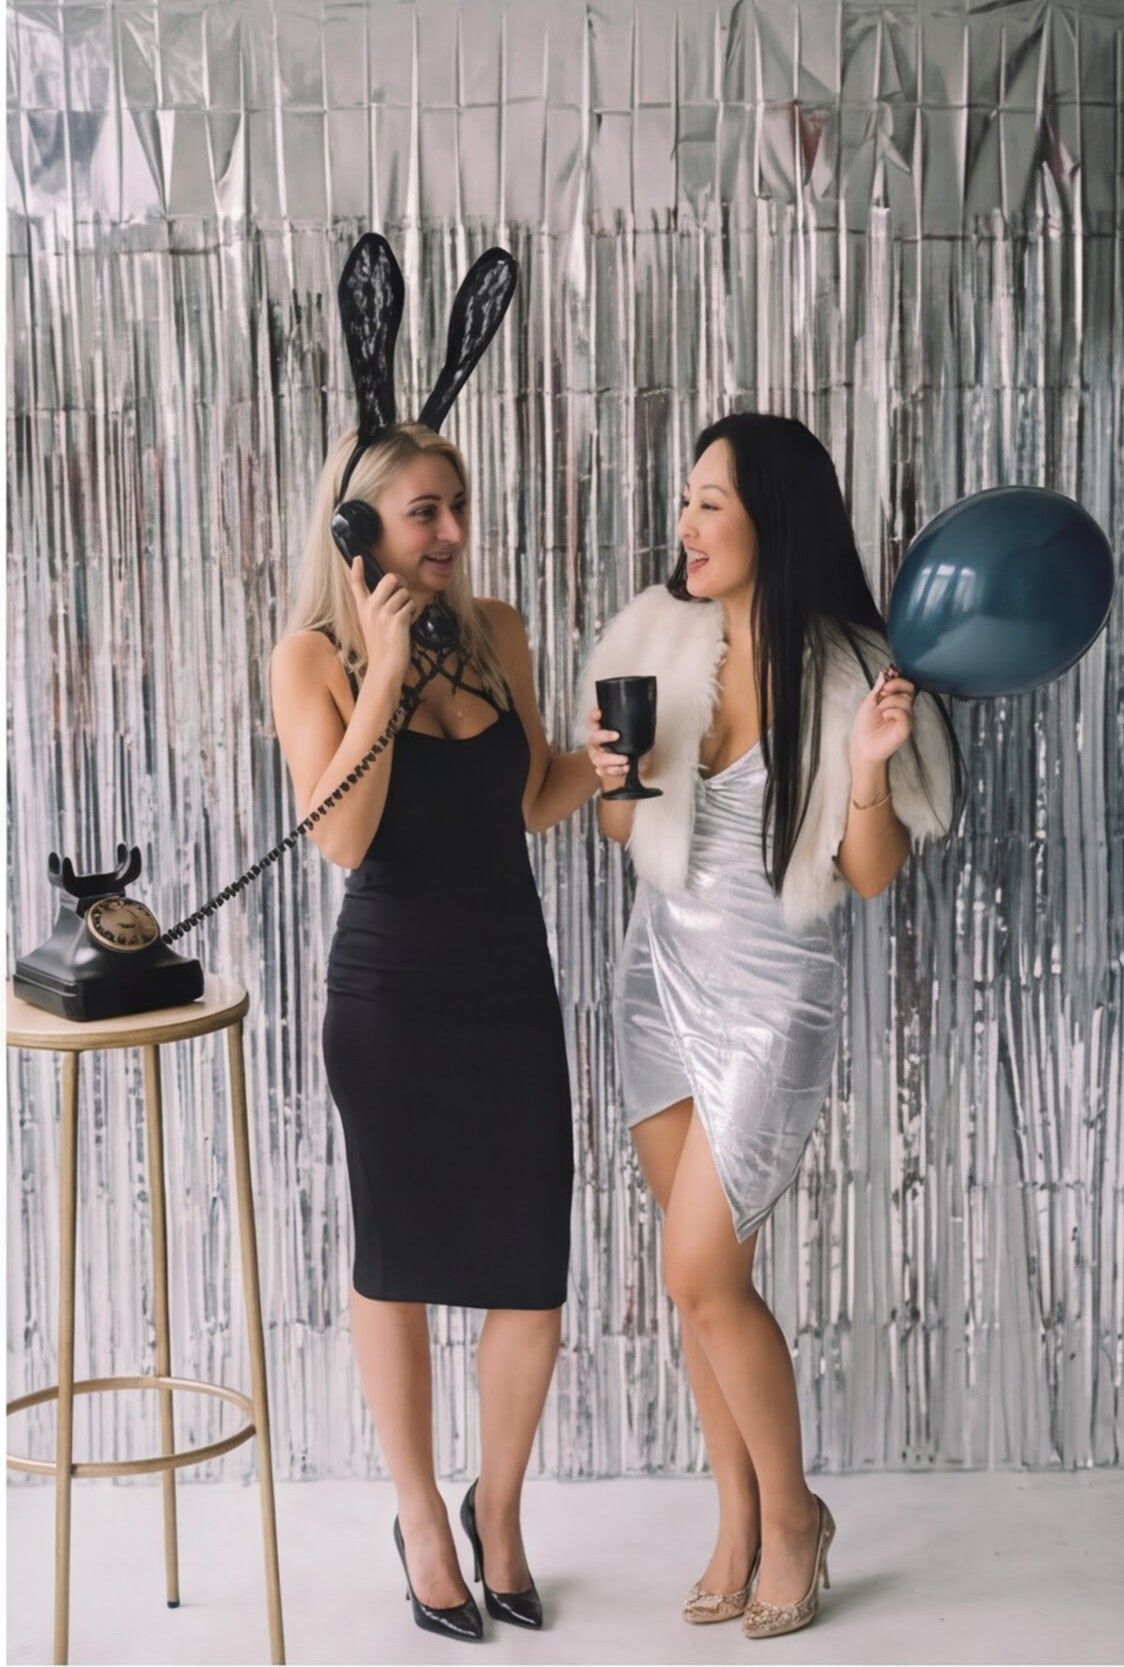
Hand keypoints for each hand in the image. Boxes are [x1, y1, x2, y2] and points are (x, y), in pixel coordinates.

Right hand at [347, 558, 415, 684]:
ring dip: (408, 604)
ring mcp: (383, 613)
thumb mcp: (373, 626)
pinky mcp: (397, 619)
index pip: (356, 584)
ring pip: (404, 593)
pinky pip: (411, 605)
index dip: (357, 569)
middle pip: (390, 578)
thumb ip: (379, 609)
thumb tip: (396, 593)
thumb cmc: (382, 649)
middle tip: (402, 596)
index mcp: (363, 609)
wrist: (384, 668)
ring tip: (402, 620)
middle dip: (401, 584)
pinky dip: (413, 613)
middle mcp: (371, 608)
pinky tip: (406, 625)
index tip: (358, 557)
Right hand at [585, 707, 652, 791]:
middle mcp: (597, 744)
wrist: (635, 768)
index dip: (593, 716)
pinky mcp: (602, 770)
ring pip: (598, 758)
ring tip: (625, 759)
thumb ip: (636, 730)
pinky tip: (625, 768)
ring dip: (612, 758)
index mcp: (602, 732)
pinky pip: (605, 771)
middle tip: (617, 735)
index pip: (593, 721)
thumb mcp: (636, 737)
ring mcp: (598, 757)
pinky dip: (615, 770)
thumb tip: (645, 722)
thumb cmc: (633, 749)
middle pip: (593, 738)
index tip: (599, 713)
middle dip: (603, 735)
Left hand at [849, 663, 915, 768]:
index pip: (905, 684)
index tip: (883, 685)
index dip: (896, 680)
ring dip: (889, 703)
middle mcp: (903, 708)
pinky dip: (893, 712)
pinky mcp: (906, 728)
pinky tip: (885, 717)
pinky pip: (905, 713)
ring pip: (905, 700)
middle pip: (910, 688)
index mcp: (895, 700)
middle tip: (882, 694)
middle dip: (895, 686)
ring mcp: (906, 717)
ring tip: (880, 712)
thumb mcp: (869, 702)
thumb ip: (878, 688)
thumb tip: (884, 672)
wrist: (862, 744)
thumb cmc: (865, 725)